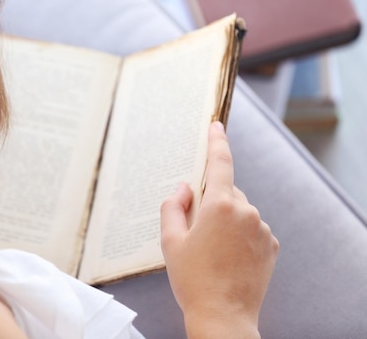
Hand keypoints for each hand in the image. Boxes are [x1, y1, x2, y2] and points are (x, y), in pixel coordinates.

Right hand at [160, 122, 278, 338]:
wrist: (223, 316)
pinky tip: (228, 258)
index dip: (217, 141)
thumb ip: (173, 207)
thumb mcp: (169, 241)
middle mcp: (246, 211)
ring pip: (240, 211)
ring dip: (226, 221)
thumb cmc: (192, 280)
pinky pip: (252, 229)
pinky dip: (240, 236)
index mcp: (220, 205)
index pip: (219, 163)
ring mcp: (262, 229)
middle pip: (226, 192)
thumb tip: (184, 189)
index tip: (216, 125)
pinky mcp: (271, 245)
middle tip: (196, 232)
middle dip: (211, 203)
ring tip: (213, 253)